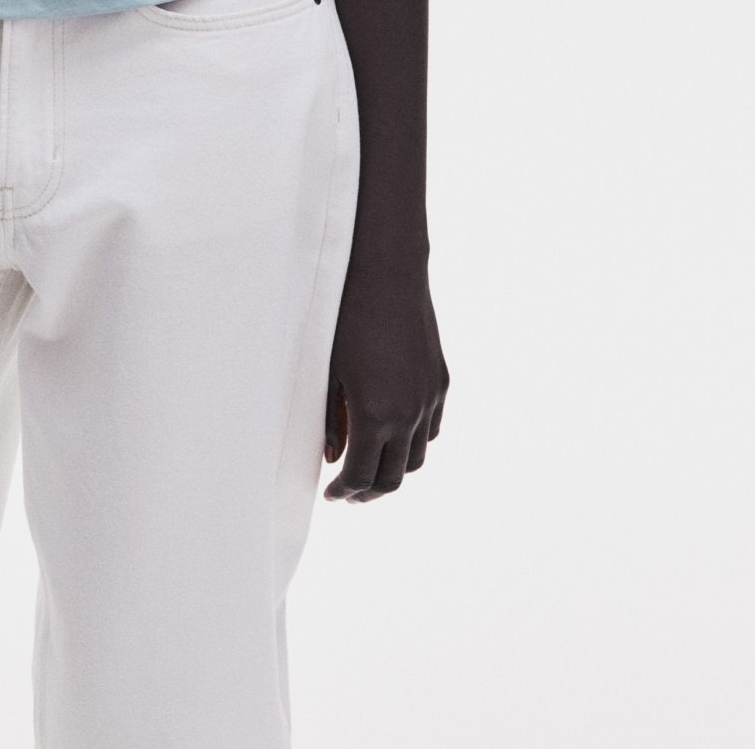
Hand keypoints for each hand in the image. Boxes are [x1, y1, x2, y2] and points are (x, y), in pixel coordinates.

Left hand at [323, 262, 448, 500]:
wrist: (387, 274)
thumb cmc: (345, 317)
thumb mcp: (328, 371)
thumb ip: (331, 420)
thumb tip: (332, 458)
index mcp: (375, 416)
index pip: (362, 477)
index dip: (344, 492)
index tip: (331, 495)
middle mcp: (408, 415)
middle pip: (393, 478)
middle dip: (368, 493)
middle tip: (349, 494)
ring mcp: (429, 399)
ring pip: (417, 458)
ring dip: (394, 471)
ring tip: (372, 469)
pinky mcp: (440, 382)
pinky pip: (431, 430)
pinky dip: (413, 444)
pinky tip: (395, 438)